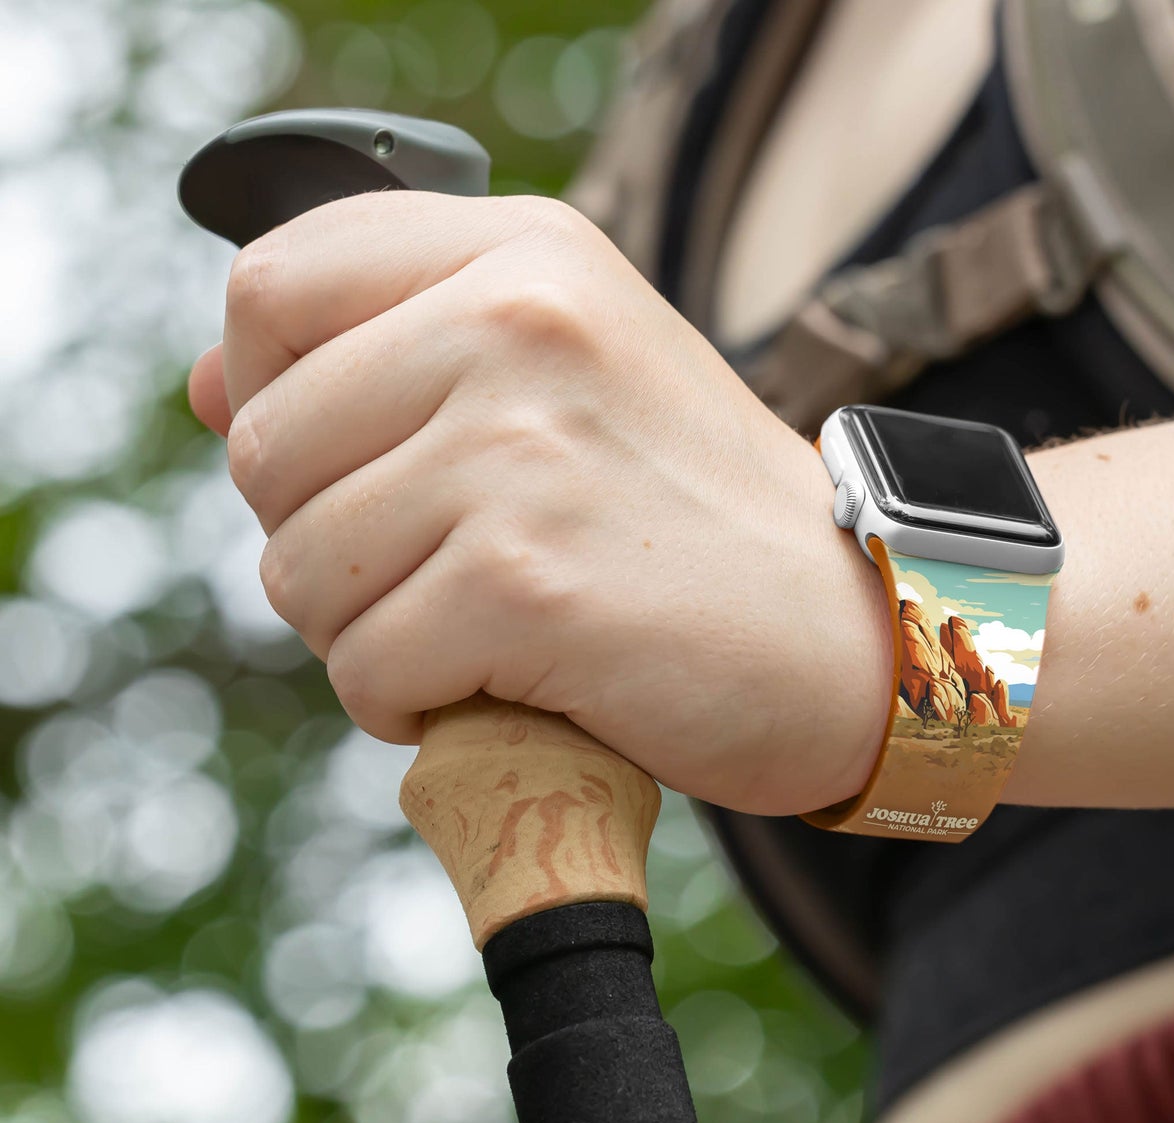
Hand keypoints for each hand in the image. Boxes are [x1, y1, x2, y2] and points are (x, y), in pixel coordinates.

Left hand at [189, 191, 892, 814]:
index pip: (273, 288)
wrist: (859, 634)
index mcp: (525, 258)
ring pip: (299, 570)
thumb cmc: (701, 521)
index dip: (272, 395)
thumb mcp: (574, 375)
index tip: (348, 467)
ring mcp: (520, 455)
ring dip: (362, 635)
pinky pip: (364, 668)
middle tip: (430, 580)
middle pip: (265, 446)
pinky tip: (491, 693)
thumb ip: (398, 354)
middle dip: (320, 541)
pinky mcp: (528, 586)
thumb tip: (207, 392)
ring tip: (471, 639)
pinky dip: (405, 706)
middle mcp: (517, 327)